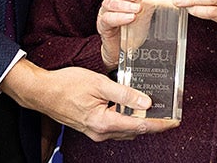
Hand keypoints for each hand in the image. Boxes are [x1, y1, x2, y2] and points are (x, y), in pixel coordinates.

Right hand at [0, 60, 177, 141]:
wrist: (42, 92)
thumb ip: (124, 94)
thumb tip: (146, 103)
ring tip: (153, 109)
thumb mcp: (99, 84)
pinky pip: (115, 127)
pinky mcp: (91, 128)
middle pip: (134, 131)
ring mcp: (95, 132)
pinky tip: (130, 108)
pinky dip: (126, 120)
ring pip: (125, 130)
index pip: (139, 126)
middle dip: (152, 123)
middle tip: (167, 112)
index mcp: (104, 122)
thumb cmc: (66, 85)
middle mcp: (100, 132)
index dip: (159, 124)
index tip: (174, 121)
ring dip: (138, 121)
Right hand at [96, 0, 141, 69]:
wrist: (125, 50)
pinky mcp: (104, 27)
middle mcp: (110, 1)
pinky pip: (107, 19)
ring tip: (137, 9)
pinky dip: (119, 17)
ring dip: (124, 5)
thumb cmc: (134, 26)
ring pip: (109, 3)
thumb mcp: (146, 8)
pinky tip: (130, 18)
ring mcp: (105, 13)